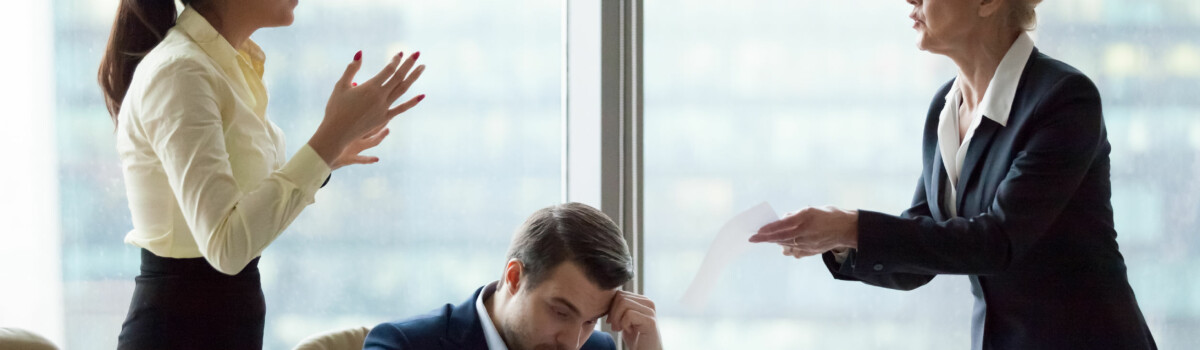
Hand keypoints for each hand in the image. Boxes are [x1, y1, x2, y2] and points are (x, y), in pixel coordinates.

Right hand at [309, 50, 425, 165]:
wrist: (337, 132)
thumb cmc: (336, 108)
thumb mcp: (341, 85)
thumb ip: (352, 69)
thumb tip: (360, 53)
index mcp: (370, 87)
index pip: (388, 70)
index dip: (395, 61)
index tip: (400, 52)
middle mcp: (380, 97)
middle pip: (399, 77)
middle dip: (408, 64)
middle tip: (417, 53)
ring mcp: (384, 108)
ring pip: (402, 90)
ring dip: (413, 78)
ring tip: (422, 67)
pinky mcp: (384, 118)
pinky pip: (401, 108)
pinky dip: (412, 102)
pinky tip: (422, 96)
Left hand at [606, 291, 661, 349]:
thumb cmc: (635, 338)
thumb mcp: (625, 319)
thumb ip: (620, 307)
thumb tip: (607, 296)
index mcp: (643, 300)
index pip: (619, 293)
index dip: (611, 307)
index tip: (612, 321)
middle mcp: (649, 303)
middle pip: (620, 297)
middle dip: (613, 313)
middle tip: (615, 327)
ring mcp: (650, 311)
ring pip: (623, 304)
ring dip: (617, 319)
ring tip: (620, 329)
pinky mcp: (650, 321)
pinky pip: (629, 315)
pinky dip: (624, 324)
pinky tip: (629, 331)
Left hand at [749, 206, 858, 257]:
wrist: (847, 229)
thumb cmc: (829, 215)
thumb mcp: (811, 209)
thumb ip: (795, 215)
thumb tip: (782, 219)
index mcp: (804, 219)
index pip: (780, 226)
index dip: (766, 230)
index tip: (756, 232)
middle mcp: (804, 233)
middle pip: (780, 238)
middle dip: (765, 239)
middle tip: (753, 239)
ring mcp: (808, 245)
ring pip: (785, 246)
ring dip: (776, 243)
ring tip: (771, 239)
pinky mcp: (811, 252)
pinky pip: (795, 252)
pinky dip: (789, 248)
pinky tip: (787, 245)